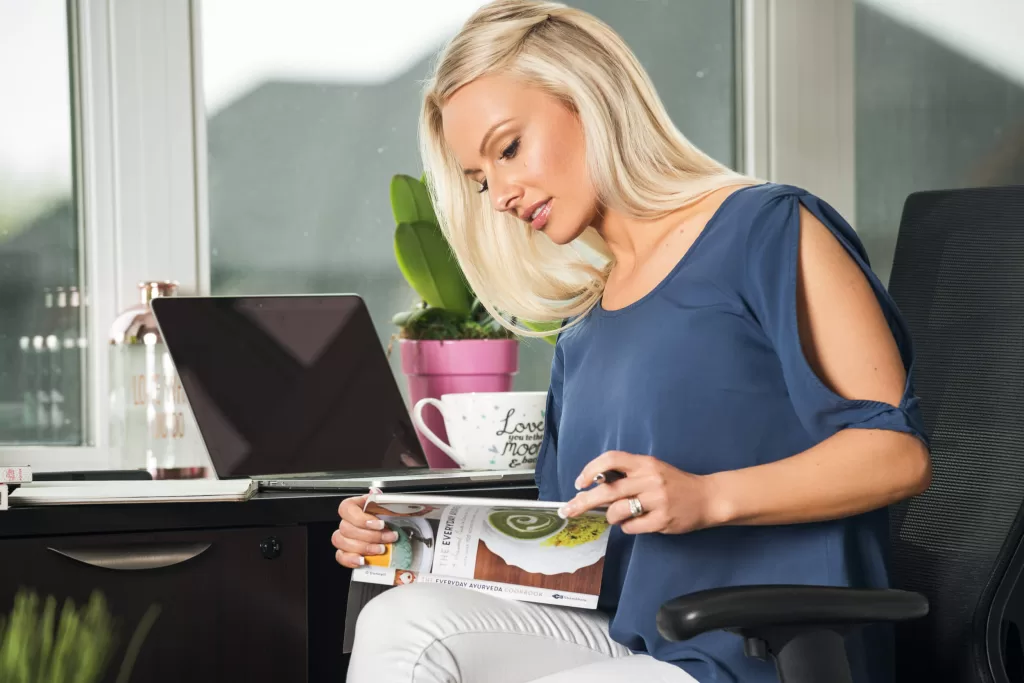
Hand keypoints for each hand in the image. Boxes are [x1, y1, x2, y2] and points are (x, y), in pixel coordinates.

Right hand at [332, 495, 398, 567]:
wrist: (389, 535)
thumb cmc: (385, 518)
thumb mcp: (386, 507)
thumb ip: (380, 500)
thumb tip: (375, 493)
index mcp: (353, 507)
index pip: (346, 509)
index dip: (361, 518)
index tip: (380, 524)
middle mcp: (346, 522)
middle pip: (347, 528)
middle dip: (371, 535)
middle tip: (389, 537)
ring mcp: (343, 538)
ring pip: (342, 542)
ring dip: (364, 547)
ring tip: (382, 549)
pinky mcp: (344, 552)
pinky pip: (340, 556)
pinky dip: (351, 559)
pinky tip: (363, 560)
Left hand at [560, 452, 715, 534]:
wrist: (707, 497)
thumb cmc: (674, 484)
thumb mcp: (652, 470)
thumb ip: (627, 475)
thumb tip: (594, 486)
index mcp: (644, 463)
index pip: (611, 459)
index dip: (591, 470)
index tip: (579, 483)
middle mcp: (649, 479)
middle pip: (607, 490)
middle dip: (583, 501)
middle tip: (567, 510)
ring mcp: (657, 500)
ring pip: (616, 511)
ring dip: (612, 517)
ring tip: (619, 516)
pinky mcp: (663, 520)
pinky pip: (631, 527)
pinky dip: (628, 528)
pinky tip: (636, 523)